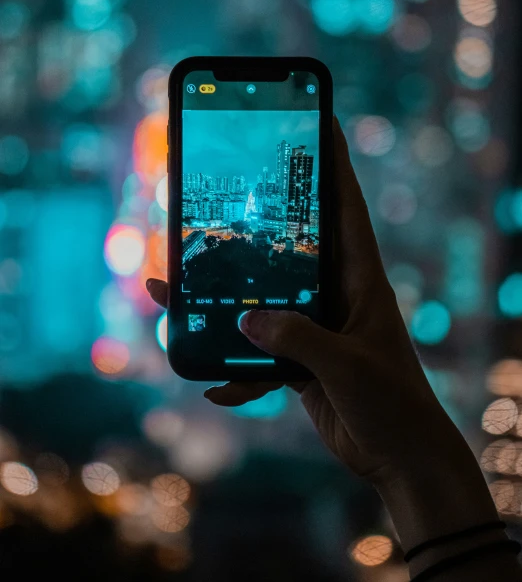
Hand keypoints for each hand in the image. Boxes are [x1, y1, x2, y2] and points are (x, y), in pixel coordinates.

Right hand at [147, 117, 460, 485]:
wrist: (398, 459)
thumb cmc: (391, 403)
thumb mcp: (345, 366)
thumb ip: (297, 338)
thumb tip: (247, 319)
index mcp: (360, 279)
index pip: (345, 208)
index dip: (334, 164)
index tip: (321, 123)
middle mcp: (336, 293)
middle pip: (289, 247)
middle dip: (252, 228)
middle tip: (214, 204)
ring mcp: (316, 325)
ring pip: (261, 299)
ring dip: (222, 303)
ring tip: (176, 296)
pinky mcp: (302, 359)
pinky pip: (258, 352)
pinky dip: (236, 367)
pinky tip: (214, 384)